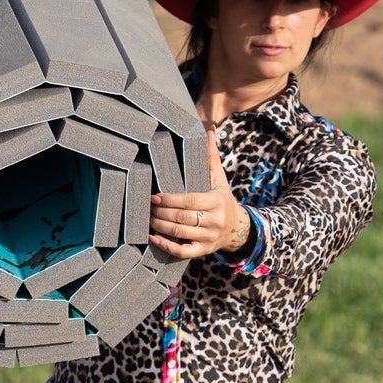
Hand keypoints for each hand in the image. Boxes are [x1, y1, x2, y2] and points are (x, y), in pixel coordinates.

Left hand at [148, 129, 249, 259]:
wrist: (237, 227)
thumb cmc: (222, 198)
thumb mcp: (219, 178)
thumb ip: (211, 156)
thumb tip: (209, 130)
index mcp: (216, 201)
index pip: (190, 201)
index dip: (170, 199)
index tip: (153, 195)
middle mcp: (214, 221)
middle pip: (182, 218)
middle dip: (161, 212)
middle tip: (145, 206)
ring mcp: (209, 238)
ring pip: (180, 233)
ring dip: (160, 226)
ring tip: (147, 217)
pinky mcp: (203, 251)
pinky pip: (182, 252)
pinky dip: (166, 246)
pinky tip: (152, 237)